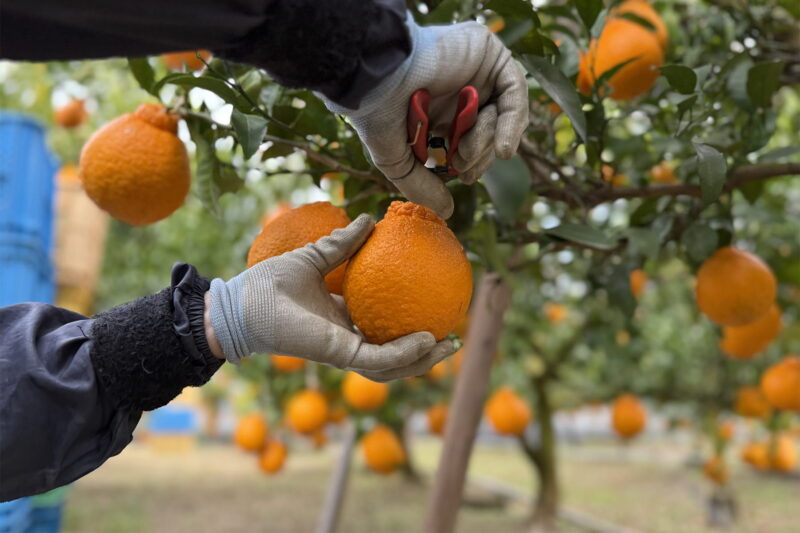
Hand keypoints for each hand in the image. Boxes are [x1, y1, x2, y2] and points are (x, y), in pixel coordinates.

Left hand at [207, 215, 452, 380]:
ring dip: (422, 361)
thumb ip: (341, 244)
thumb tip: (368, 220)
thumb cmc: (266, 283)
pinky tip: (426, 339)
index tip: (434, 311)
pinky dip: (405, 354)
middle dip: (425, 354)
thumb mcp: (313, 257)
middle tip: (451, 338)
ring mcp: (344, 349)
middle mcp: (347, 338)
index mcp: (342, 320)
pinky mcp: (339, 353)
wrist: (240, 303)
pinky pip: (380, 359)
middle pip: (394, 356)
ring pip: (392, 367)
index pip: (382, 330)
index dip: (409, 327)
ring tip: (448, 345)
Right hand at [319, 14, 528, 218]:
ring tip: (467, 150)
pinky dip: (513, 124)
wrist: (374, 74)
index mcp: (440, 113)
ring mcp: (477, 71)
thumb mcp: (398, 161)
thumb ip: (422, 186)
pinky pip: (516, 92)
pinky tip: (504, 148)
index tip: (463, 178)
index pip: (472, 142)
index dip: (473, 164)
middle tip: (461, 163)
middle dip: (479, 156)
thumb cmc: (376, 112)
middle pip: (491, 132)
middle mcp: (461, 93)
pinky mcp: (489, 54)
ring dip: (489, 142)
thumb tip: (448, 212)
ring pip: (505, 115)